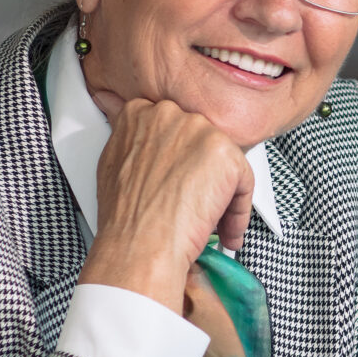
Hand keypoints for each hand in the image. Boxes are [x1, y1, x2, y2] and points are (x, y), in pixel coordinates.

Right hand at [77, 97, 254, 310]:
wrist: (140, 244)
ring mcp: (198, 131)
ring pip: (224, 162)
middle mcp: (169, 115)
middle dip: (203, 174)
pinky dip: (238, 209)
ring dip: (222, 193)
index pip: (173, 127)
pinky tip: (224, 227)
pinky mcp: (224, 153)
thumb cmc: (126, 216)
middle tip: (195, 201)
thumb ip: (133, 145)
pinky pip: (243, 181)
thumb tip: (145, 149)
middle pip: (201, 142)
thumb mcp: (114, 163)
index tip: (181, 177)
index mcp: (139, 112)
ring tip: (209, 220)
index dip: (181, 158)